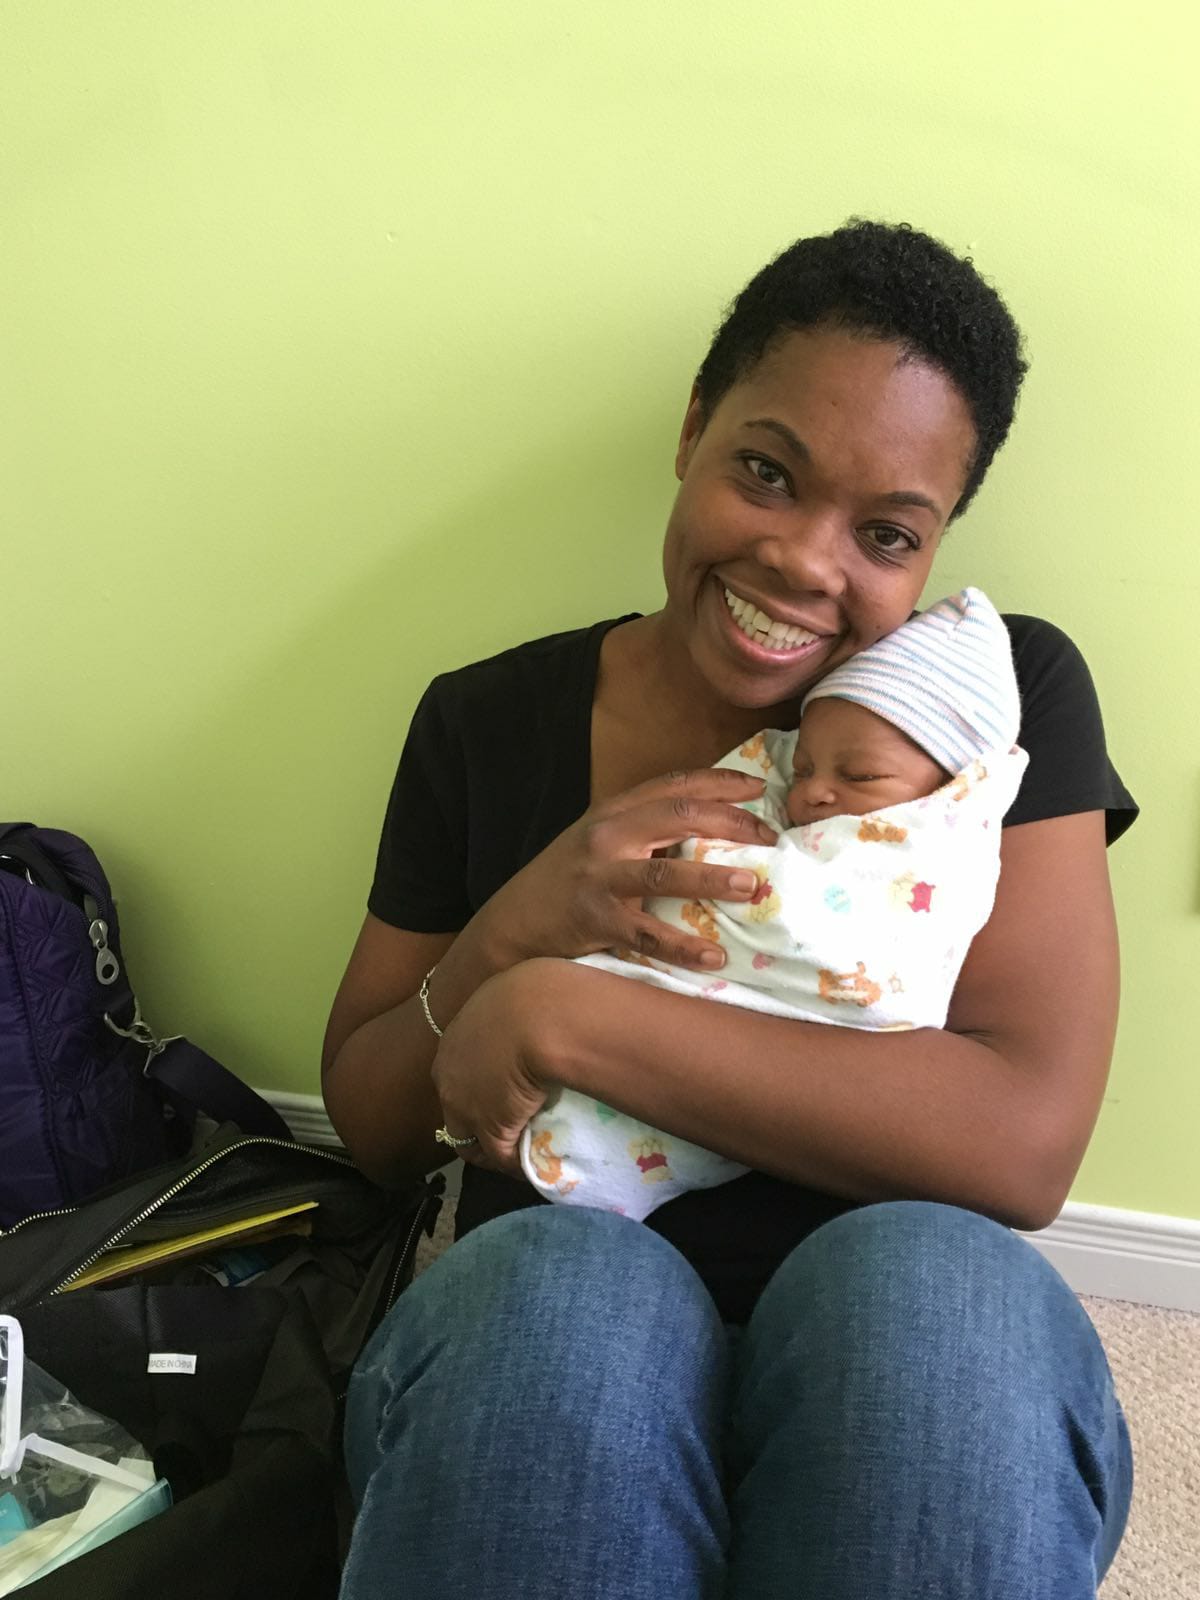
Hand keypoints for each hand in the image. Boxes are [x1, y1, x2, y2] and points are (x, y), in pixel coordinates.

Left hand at [430, 960, 564, 1177]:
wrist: (540, 1014)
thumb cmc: (535, 993)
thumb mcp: (515, 993)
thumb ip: (515, 1007)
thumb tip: (540, 1000)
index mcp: (454, 1038)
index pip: (457, 1072)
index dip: (478, 1085)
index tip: (501, 1092)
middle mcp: (449, 1073)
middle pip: (456, 1107)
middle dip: (477, 1119)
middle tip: (509, 1126)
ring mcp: (466, 1104)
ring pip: (470, 1139)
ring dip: (493, 1148)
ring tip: (520, 1153)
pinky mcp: (491, 1128)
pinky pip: (501, 1156)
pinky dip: (516, 1164)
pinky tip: (533, 1164)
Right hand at [482, 768, 776, 972]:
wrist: (513, 922)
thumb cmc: (568, 882)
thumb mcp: (601, 840)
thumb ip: (645, 828)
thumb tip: (714, 827)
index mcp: (614, 811)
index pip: (675, 784)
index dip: (721, 782)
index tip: (761, 788)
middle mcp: (606, 835)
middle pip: (678, 817)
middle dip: (731, 825)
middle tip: (771, 840)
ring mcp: (598, 877)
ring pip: (663, 873)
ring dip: (712, 879)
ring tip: (751, 886)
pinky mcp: (592, 920)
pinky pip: (645, 933)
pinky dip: (682, 945)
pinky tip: (714, 956)